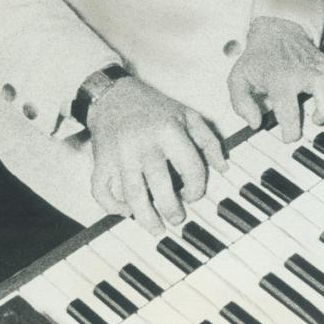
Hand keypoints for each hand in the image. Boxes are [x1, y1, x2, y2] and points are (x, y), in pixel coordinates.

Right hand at [88, 77, 224, 232]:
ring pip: (131, 194)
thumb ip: (208, 141)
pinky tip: (125, 212)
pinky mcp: (101, 162)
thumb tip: (223, 168)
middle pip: (160, 185)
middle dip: (171, 208)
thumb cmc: (155, 107)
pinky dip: (111, 206)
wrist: (114, 95)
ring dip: (144, 216)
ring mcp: (120, 155)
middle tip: (178, 219)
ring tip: (156, 229)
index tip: (194, 194)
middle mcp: (144, 144)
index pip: (190, 167)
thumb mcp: (188, 116)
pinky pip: (101, 190)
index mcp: (169, 132)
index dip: (197, 186)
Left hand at [227, 16, 323, 142]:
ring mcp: (319, 64)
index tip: (290, 137)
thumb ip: (241, 104)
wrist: (274, 30)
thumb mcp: (238, 79)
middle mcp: (302, 70)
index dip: (290, 129)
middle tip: (318, 120)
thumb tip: (256, 122)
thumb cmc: (258, 59)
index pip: (287, 106)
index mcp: (279, 78)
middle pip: (321, 85)